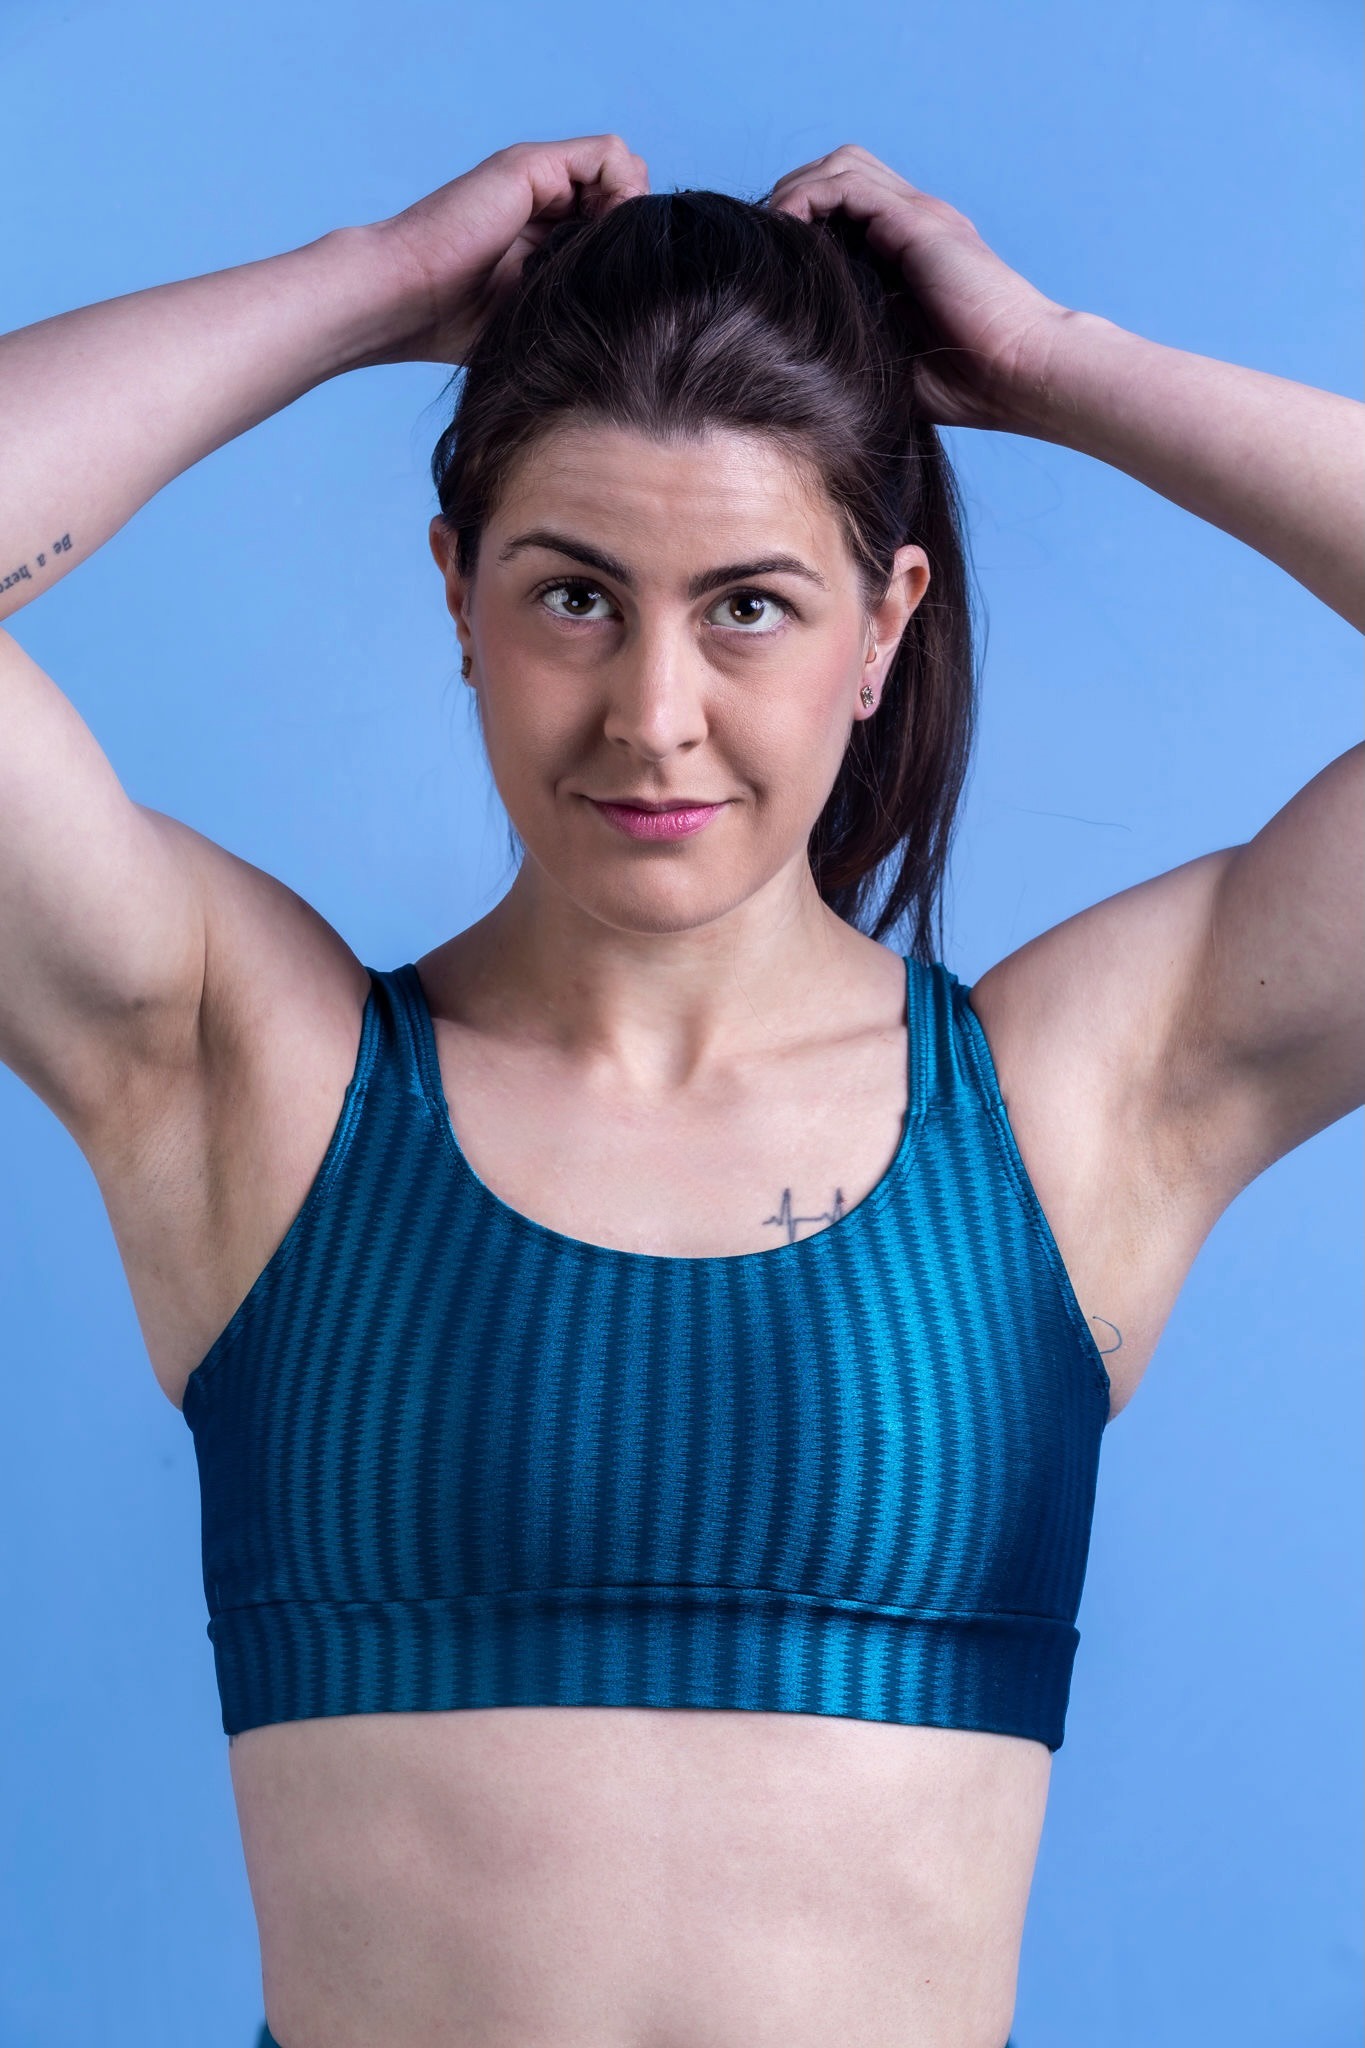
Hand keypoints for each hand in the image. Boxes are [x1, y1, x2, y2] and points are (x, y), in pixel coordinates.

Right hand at [367, 136, 649, 366]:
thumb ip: (580, 299)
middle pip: (625, 193)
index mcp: (542, 235)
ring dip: (632, 209)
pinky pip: (608, 154)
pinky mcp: (532, 167)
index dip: (631, 249)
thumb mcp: (538, 317)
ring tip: (610, 253)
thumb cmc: (456, 327)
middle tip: (621, 272)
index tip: (626, 288)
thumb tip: (642, 306)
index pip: (615, 221)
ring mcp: (538, 179)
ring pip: (623, 169)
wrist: (404, 302)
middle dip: (636, 231)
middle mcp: (543, 200)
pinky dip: (624, 186)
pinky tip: (606, 230)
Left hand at [768, 144, 1071, 431]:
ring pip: (842, 165)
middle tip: (769, 244)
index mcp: (911, 251)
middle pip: (840, 171)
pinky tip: (789, 232)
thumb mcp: (892, 360)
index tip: (774, 263)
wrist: (1024, 373)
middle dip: (796, 196)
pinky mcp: (918, 222)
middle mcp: (915, 223)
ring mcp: (919, 216)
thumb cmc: (969, 383)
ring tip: (774, 233)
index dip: (804, 223)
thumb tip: (793, 348)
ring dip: (798, 191)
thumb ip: (856, 338)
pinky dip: (809, 197)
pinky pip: (848, 184)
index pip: (845, 206)